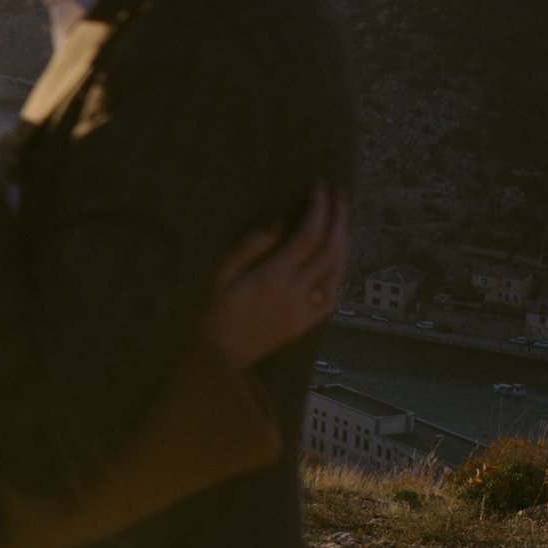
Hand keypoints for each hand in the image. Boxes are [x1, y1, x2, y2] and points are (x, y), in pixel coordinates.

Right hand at [204, 187, 348, 367]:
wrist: (209, 360)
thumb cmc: (203, 313)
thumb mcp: (214, 274)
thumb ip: (248, 246)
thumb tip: (278, 221)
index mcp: (270, 279)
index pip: (308, 236)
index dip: (319, 208)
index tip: (319, 187)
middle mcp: (292, 297)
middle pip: (331, 251)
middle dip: (339, 219)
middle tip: (338, 196)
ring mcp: (300, 314)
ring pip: (337, 274)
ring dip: (344, 244)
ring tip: (341, 222)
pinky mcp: (301, 328)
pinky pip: (331, 301)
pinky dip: (338, 277)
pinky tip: (335, 264)